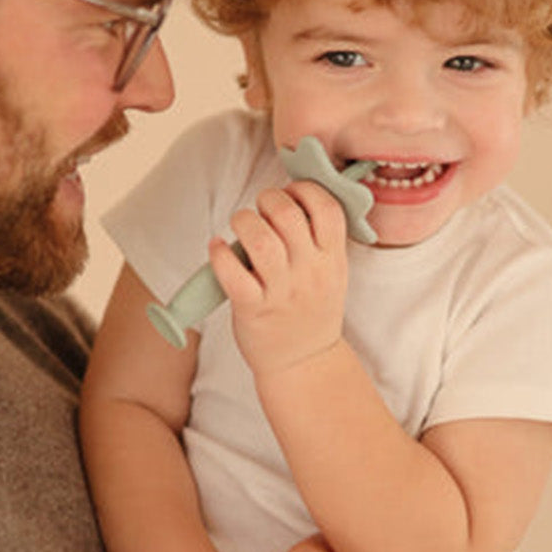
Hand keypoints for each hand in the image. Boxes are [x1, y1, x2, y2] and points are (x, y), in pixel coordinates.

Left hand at [210, 181, 347, 376]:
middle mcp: (310, 273)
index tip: (291, 192)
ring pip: (260, 240)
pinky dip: (220, 254)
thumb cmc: (312, 309)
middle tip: (261, 209)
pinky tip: (218, 248)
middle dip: (268, 199)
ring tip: (242, 225)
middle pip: (288, 216)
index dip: (305, 189)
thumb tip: (291, 195)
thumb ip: (319, 238)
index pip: (327, 208)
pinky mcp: (253, 309)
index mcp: (333, 259)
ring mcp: (282, 292)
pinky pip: (232, 274)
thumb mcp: (332, 272)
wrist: (304, 362)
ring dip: (244, 221)